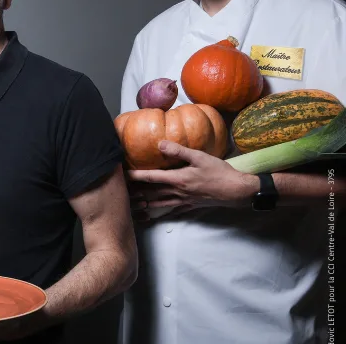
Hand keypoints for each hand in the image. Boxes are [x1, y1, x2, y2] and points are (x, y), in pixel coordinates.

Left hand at [128, 140, 258, 219]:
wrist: (237, 191)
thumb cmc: (219, 172)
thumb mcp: (200, 157)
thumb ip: (179, 151)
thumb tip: (159, 143)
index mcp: (177, 179)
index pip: (151, 177)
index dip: (136, 176)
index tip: (123, 175)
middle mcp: (177, 192)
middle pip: (151, 193)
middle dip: (136, 192)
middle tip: (122, 192)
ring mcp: (184, 201)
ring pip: (159, 203)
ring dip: (145, 203)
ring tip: (133, 204)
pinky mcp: (191, 206)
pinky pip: (172, 210)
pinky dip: (162, 211)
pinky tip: (157, 214)